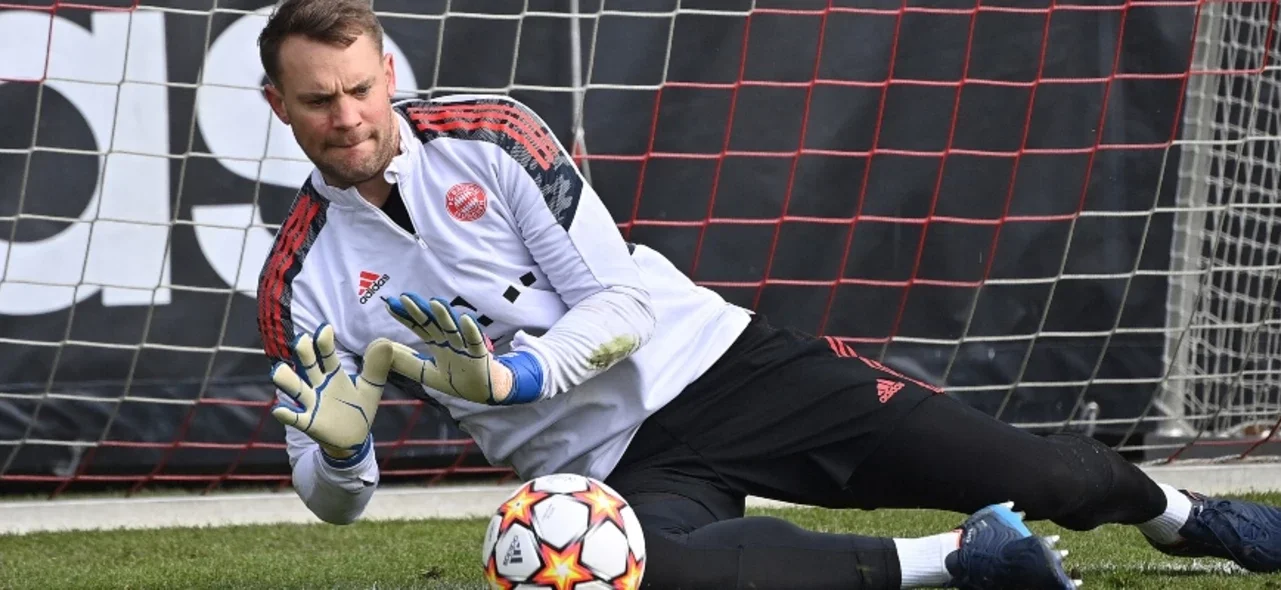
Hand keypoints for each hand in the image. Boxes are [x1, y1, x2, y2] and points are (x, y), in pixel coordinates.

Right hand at [270, 324, 392, 458]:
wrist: (353, 439)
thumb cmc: (358, 409)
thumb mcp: (370, 388)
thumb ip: (376, 367)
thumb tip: (385, 341)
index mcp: (334, 375)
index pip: (328, 355)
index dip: (325, 342)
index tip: (325, 329)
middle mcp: (319, 386)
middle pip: (309, 366)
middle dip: (304, 353)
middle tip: (301, 340)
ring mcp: (312, 403)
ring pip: (296, 388)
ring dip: (287, 380)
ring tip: (278, 371)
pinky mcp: (309, 423)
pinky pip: (296, 418)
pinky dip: (288, 415)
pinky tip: (280, 410)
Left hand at [383, 293, 542, 404]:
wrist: (483, 391)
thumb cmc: (457, 379)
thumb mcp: (427, 373)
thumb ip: (407, 363)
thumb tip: (385, 353)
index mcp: (437, 343)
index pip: (418, 326)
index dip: (404, 316)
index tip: (389, 304)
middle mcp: (449, 341)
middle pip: (432, 323)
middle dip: (419, 310)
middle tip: (404, 297)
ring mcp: (464, 346)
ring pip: (452, 328)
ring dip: (444, 315)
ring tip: (433, 302)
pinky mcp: (479, 354)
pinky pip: (475, 341)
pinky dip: (471, 330)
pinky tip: (464, 319)